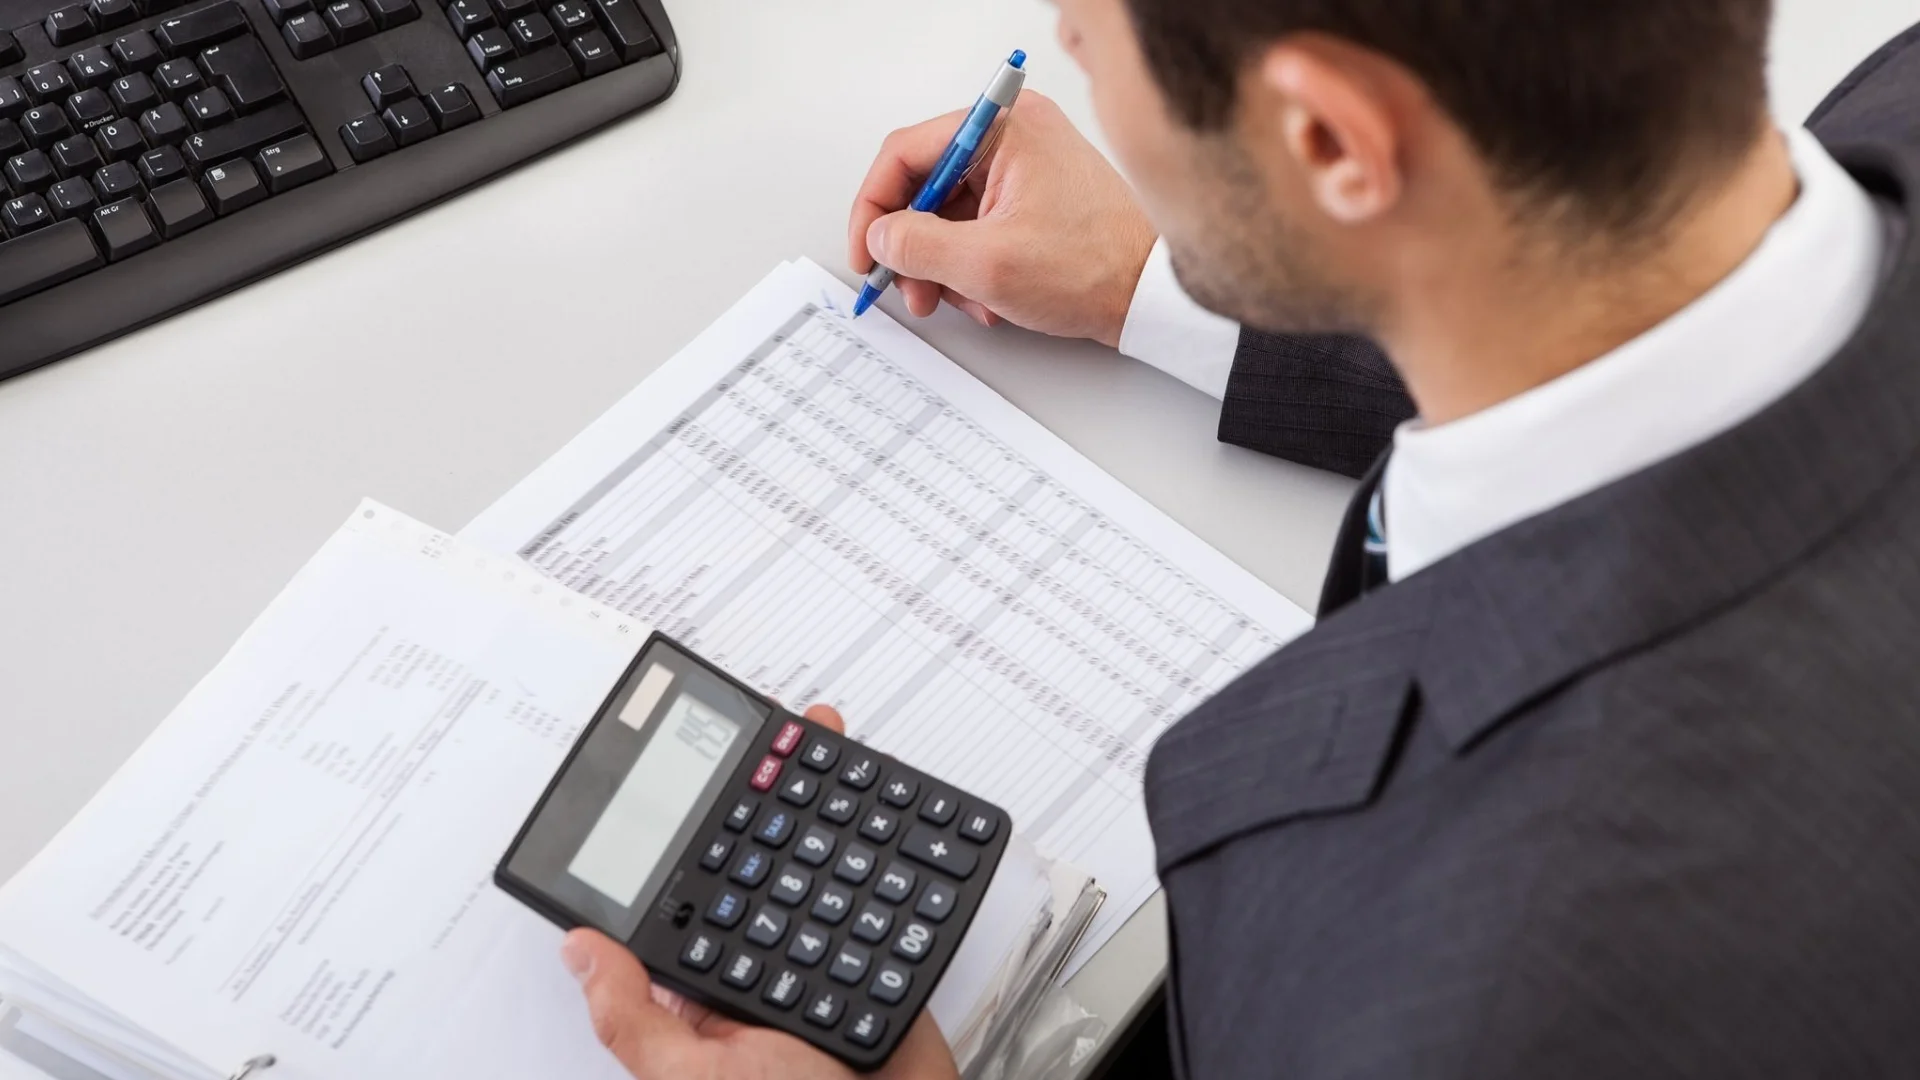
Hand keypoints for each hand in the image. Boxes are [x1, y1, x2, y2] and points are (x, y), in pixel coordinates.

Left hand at [564, 704, 959, 1079]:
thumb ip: (638, 1020)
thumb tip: (580, 951)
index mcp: (707, 993)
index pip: (690, 895)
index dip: (686, 834)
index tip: (685, 779)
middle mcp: (763, 964)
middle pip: (762, 862)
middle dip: (768, 795)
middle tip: (774, 734)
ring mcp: (826, 955)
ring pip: (823, 863)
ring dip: (828, 802)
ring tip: (824, 744)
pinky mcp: (885, 957)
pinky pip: (884, 891)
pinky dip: (889, 846)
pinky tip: (883, 807)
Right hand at [848, 90, 1155, 348]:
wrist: (1152, 297)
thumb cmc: (1096, 268)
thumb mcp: (987, 264)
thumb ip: (918, 247)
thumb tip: (881, 238)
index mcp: (1004, 128)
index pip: (906, 153)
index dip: (874, 207)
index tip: (867, 251)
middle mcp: (1014, 137)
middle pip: (926, 186)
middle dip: (914, 247)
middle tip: (909, 288)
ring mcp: (1026, 167)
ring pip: (949, 214)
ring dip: (943, 265)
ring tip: (959, 301)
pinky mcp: (1035, 198)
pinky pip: (978, 226)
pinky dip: (971, 266)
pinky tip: (988, 298)